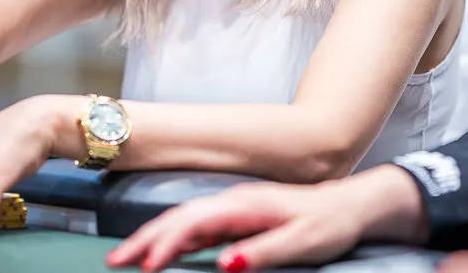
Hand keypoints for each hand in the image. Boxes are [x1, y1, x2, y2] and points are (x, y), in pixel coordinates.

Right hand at [108, 164, 426, 272]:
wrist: (354, 205)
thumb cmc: (330, 222)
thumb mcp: (302, 242)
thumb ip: (262, 252)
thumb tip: (225, 264)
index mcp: (245, 205)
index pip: (193, 223)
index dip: (166, 244)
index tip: (145, 267)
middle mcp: (234, 202)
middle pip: (179, 218)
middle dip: (144, 239)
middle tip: (113, 261)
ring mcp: (236, 208)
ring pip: (185, 221)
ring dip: (154, 238)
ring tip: (127, 257)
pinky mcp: (240, 218)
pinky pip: (199, 227)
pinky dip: (175, 239)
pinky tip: (164, 251)